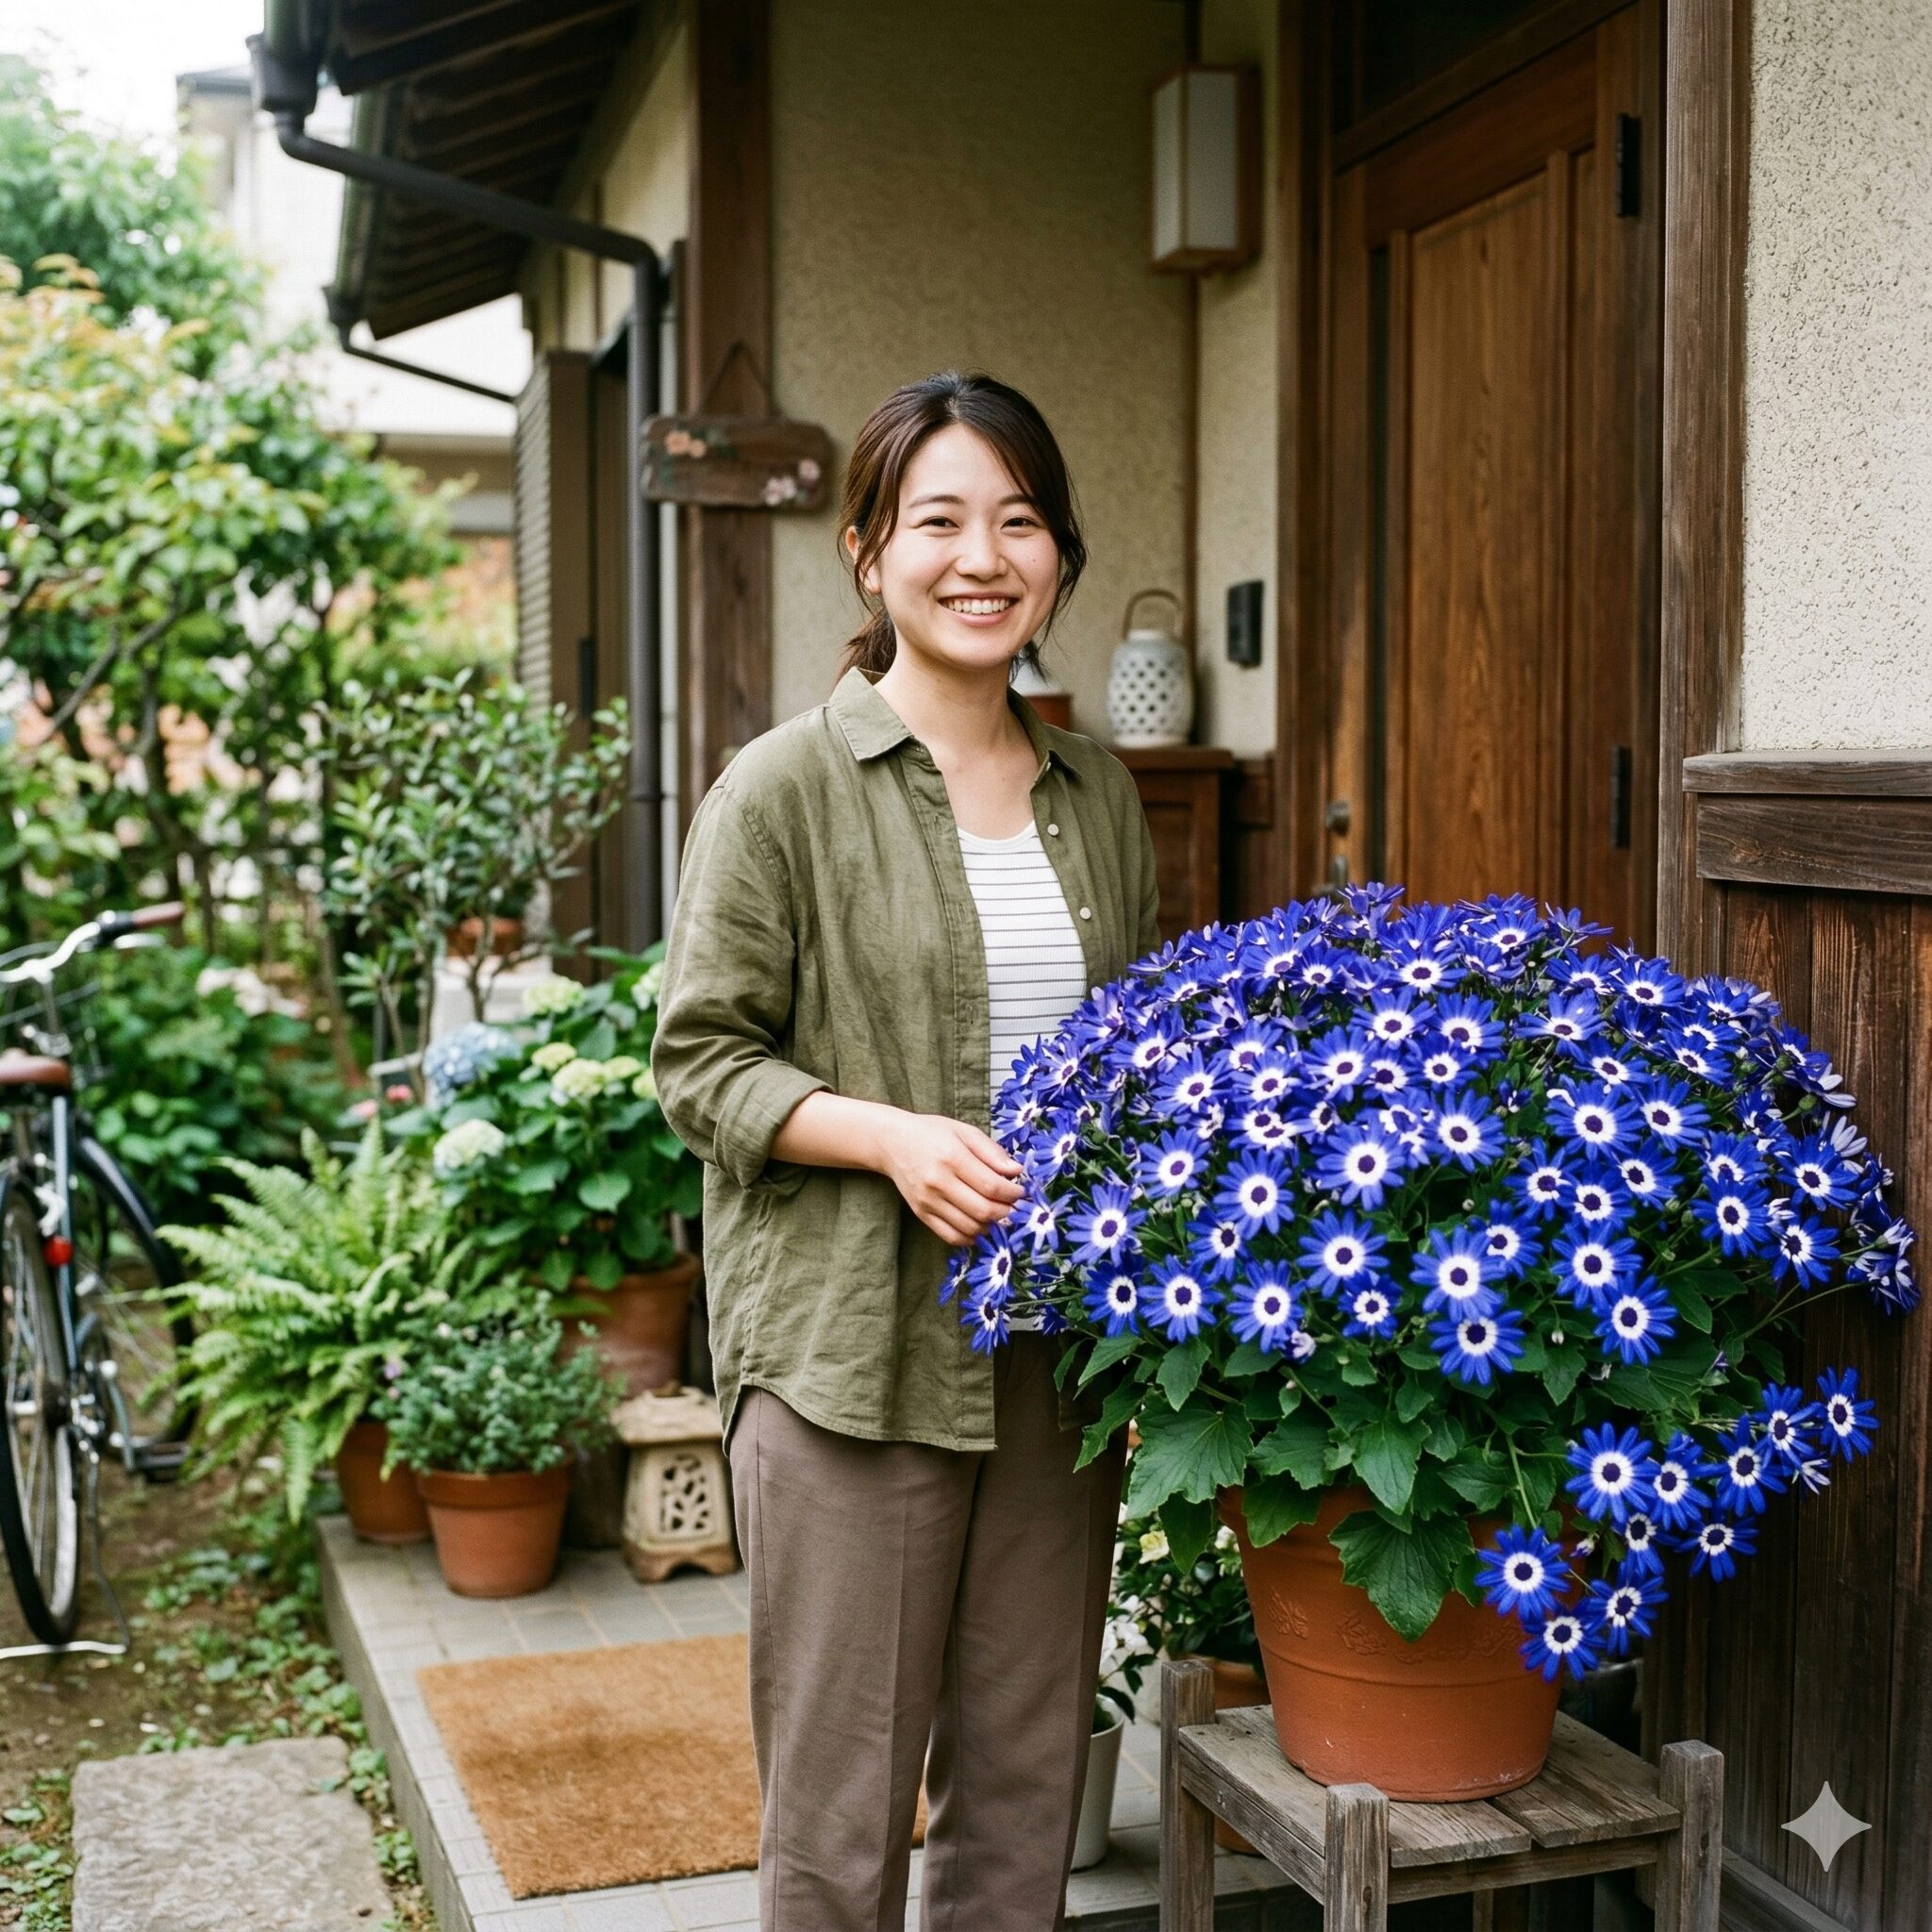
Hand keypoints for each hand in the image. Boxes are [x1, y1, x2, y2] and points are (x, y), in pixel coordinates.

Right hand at [878, 1112, 1025, 1246]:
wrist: (892, 1143)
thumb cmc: (932, 1133)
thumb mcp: (964, 1131)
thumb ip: (991, 1152)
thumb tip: (1017, 1172)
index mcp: (952, 1157)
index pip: (991, 1186)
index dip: (1012, 1194)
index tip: (1021, 1192)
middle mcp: (938, 1182)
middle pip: (983, 1210)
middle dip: (1006, 1212)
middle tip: (1012, 1205)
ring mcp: (928, 1201)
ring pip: (969, 1227)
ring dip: (990, 1225)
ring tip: (995, 1213)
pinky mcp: (921, 1214)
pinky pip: (950, 1236)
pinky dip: (970, 1237)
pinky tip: (978, 1226)